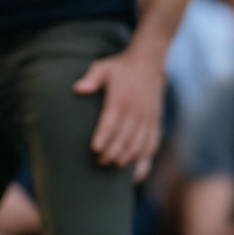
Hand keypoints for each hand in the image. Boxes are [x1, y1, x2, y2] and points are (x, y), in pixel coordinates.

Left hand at [73, 45, 166, 172]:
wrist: (149, 62)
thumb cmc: (121, 68)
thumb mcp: (103, 67)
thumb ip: (91, 78)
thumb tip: (77, 89)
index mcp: (121, 98)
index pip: (112, 121)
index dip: (104, 136)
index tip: (95, 149)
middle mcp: (136, 110)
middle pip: (125, 136)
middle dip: (113, 152)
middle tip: (100, 161)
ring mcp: (148, 117)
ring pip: (140, 143)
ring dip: (128, 157)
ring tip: (114, 164)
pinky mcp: (155, 121)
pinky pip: (153, 143)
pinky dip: (145, 159)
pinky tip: (135, 172)